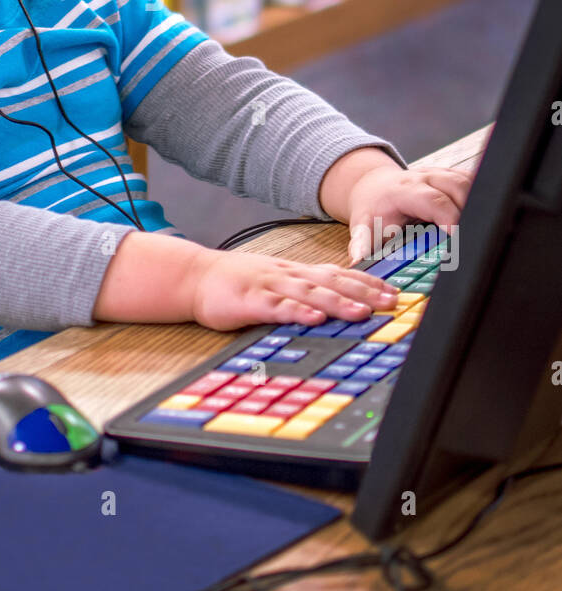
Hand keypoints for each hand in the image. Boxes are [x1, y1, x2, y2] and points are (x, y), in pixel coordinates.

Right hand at [190, 248, 400, 331]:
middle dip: (363, 292)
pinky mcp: (250, 301)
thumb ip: (303, 290)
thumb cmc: (237, 283)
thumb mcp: (275, 281)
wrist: (196, 277)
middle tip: (391, 304)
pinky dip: (297, 312)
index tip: (394, 293)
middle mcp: (287, 275)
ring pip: (309, 293)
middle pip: (331, 282)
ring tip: (362, 312)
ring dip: (337, 302)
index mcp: (295, 272)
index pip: (338, 274)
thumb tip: (337, 302)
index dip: (367, 283)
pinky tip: (314, 318)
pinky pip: (277, 306)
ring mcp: (269, 286)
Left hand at [346, 163, 475, 262]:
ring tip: (477, 232)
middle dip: (469, 212)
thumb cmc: (372, 208)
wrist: (373, 187)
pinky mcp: (450, 175)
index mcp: (403, 190)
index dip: (449, 217)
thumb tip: (357, 261)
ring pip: (468, 181)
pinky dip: (479, 199)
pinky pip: (472, 181)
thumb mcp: (362, 226)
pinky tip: (479, 218)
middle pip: (457, 187)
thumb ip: (361, 243)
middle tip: (472, 240)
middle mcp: (423, 177)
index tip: (458, 237)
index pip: (432, 200)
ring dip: (477, 204)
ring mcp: (439, 174)